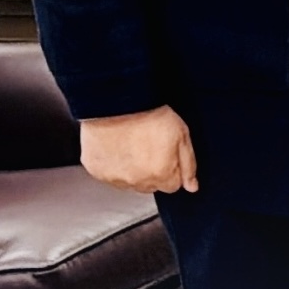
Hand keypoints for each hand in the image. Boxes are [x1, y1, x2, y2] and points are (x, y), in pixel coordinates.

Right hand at [81, 107, 195, 193]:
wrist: (117, 101)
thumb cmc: (149, 113)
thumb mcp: (182, 136)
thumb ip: (188, 165)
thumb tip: (191, 186)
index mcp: (161, 175)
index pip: (172, 186)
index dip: (171, 168)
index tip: (165, 153)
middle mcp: (137, 181)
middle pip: (150, 186)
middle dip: (152, 171)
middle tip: (147, 146)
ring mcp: (114, 178)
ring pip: (129, 182)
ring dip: (131, 170)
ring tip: (131, 145)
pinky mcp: (96, 170)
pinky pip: (108, 175)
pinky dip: (112, 165)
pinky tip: (116, 146)